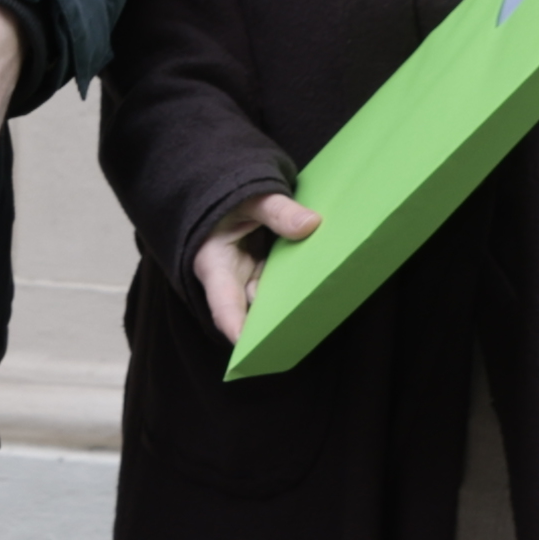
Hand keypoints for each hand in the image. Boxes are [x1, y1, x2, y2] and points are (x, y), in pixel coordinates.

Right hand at [197, 189, 320, 345]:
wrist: (228, 193)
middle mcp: (233, 280)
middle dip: (275, 322)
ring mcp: (251, 278)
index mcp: (215, 266)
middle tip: (302, 331)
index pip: (224, 305)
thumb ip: (275, 210)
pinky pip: (285, 285)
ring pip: (274, 298)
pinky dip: (300, 286)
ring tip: (320, 309)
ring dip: (294, 302)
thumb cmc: (227, 197)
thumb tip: (311, 224)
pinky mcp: (267, 272)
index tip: (251, 346)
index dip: (235, 327)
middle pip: (254, 309)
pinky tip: (323, 287)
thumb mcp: (248, 198)